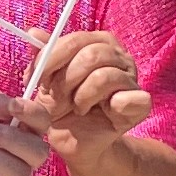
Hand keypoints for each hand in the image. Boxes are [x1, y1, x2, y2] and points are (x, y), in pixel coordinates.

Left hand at [24, 32, 153, 160]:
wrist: (75, 142)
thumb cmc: (62, 109)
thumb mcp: (45, 83)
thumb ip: (42, 58)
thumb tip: (34, 32)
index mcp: (97, 43)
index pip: (75, 40)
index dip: (52, 60)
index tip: (37, 80)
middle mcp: (119, 55)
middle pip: (90, 56)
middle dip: (66, 81)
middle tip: (58, 99)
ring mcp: (132, 78)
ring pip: (104, 76)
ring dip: (82, 97)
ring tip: (77, 108)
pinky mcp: (140, 103)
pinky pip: (127, 97)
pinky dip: (110, 106)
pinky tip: (102, 112)